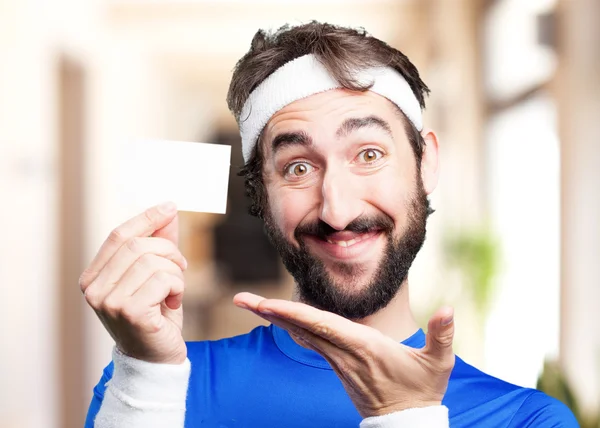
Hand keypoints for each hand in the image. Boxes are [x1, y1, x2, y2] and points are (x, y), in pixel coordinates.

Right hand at [80, 202, 187, 363]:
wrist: (156, 359)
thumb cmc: (155, 316)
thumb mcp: (156, 275)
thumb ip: (158, 244)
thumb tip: (168, 211)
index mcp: (94, 277)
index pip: (119, 236)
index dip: (146, 218)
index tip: (170, 207)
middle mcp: (94, 289)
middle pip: (137, 245)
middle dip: (168, 250)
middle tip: (181, 266)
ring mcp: (109, 301)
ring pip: (152, 261)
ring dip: (175, 272)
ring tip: (175, 291)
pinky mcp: (129, 312)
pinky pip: (163, 280)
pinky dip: (177, 287)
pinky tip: (173, 304)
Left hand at [234, 292, 454, 417]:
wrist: (405, 423)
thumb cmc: (422, 390)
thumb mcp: (438, 364)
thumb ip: (443, 335)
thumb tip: (450, 308)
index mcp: (363, 347)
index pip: (323, 326)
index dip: (294, 313)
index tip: (268, 304)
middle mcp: (343, 352)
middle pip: (302, 328)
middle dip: (271, 312)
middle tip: (241, 299)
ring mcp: (337, 359)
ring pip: (301, 333)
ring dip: (277, 316)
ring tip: (252, 302)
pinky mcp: (337, 363)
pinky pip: (309, 340)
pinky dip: (292, 325)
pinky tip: (279, 316)